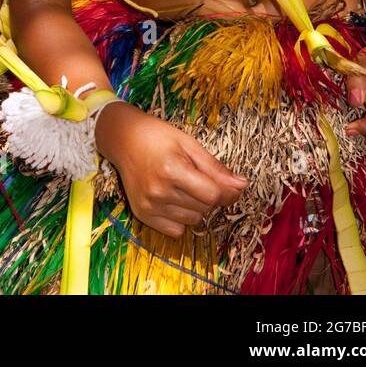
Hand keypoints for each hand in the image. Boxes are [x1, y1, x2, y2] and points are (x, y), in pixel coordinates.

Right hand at [95, 101, 247, 238]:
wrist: (122, 138)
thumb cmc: (158, 136)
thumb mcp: (189, 144)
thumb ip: (216, 168)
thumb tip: (243, 185)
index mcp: (172, 169)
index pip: (213, 195)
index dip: (225, 190)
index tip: (225, 182)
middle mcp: (159, 191)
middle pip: (205, 207)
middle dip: (208, 194)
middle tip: (195, 175)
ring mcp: (149, 205)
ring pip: (194, 219)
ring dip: (195, 206)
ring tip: (181, 185)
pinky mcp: (143, 215)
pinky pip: (177, 230)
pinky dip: (181, 218)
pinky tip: (172, 198)